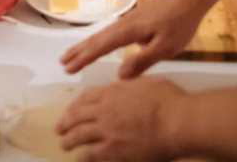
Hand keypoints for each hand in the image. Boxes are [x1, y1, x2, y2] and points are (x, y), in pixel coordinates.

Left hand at [57, 78, 184, 161]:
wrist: (177, 122)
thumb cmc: (169, 100)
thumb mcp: (147, 82)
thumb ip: (131, 83)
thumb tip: (125, 81)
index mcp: (112, 92)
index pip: (86, 97)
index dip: (76, 104)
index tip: (72, 109)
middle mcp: (104, 110)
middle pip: (77, 116)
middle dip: (66, 122)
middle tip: (59, 128)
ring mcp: (106, 131)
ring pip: (79, 135)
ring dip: (69, 140)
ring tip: (64, 144)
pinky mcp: (113, 150)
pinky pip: (91, 154)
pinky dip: (83, 156)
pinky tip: (80, 158)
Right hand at [61, 0, 203, 78]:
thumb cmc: (179, 23)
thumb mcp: (165, 48)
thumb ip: (142, 61)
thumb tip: (119, 75)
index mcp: (128, 32)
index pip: (100, 47)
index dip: (84, 59)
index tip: (68, 68)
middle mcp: (123, 24)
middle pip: (96, 39)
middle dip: (78, 51)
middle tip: (62, 63)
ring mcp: (128, 20)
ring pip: (102, 34)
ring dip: (87, 45)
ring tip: (74, 54)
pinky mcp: (135, 19)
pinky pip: (111, 32)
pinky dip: (100, 40)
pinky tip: (101, 44)